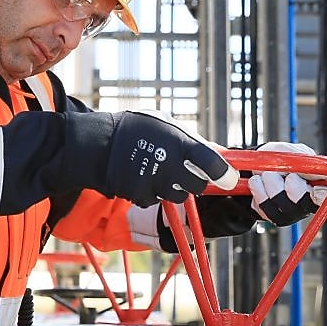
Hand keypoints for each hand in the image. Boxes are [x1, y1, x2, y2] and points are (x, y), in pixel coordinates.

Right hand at [104, 111, 237, 206]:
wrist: (98, 144)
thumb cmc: (136, 129)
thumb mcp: (167, 125)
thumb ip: (194, 141)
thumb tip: (221, 154)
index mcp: (178, 142)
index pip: (213, 163)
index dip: (225, 174)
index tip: (228, 178)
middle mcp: (168, 164)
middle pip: (198, 186)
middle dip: (196, 181)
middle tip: (185, 171)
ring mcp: (154, 182)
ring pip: (179, 196)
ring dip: (174, 188)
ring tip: (159, 171)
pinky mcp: (141, 196)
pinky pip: (157, 200)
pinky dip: (153, 193)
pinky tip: (143, 178)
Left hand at [246, 142, 326, 225]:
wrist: (253, 165)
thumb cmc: (278, 157)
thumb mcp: (291, 152)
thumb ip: (304, 159)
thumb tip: (319, 170)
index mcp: (322, 184)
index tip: (315, 188)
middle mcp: (309, 202)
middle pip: (308, 203)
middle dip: (294, 187)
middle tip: (287, 174)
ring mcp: (291, 212)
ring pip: (284, 204)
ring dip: (272, 182)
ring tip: (267, 173)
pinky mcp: (273, 216)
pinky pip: (265, 206)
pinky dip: (259, 188)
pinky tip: (258, 181)